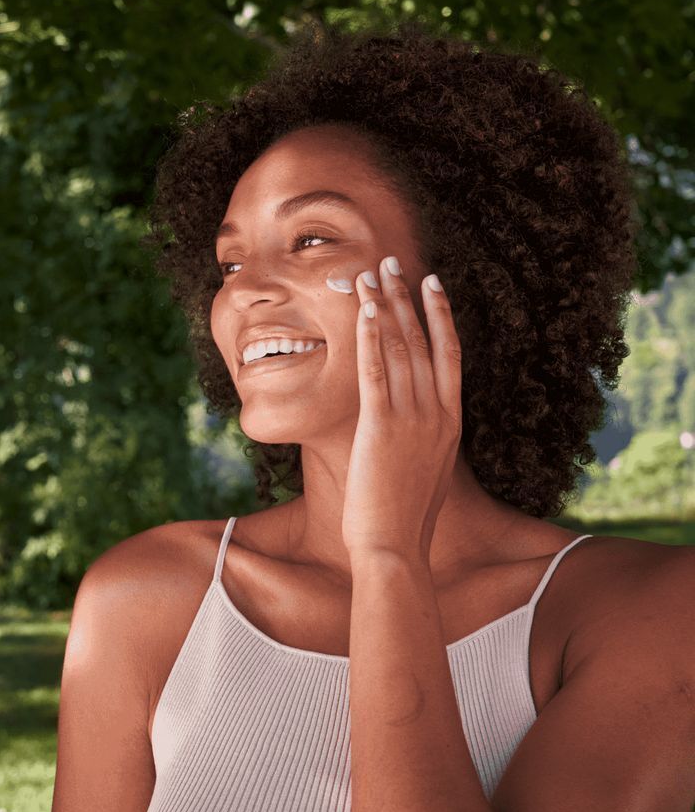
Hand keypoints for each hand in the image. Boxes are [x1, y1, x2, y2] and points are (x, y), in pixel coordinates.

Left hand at [342, 256, 462, 565]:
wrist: (396, 549)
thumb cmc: (406, 519)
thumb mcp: (426, 472)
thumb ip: (425, 441)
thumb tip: (416, 425)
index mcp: (450, 422)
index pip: (450, 354)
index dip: (441, 315)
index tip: (432, 284)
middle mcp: (437, 413)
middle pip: (423, 341)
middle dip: (406, 297)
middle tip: (394, 262)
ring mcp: (412, 419)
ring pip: (399, 349)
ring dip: (383, 306)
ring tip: (371, 273)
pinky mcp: (381, 427)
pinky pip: (376, 372)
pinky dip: (369, 338)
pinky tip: (362, 311)